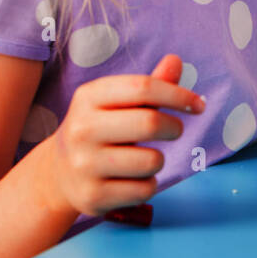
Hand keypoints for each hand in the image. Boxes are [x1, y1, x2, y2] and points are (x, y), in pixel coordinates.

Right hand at [47, 54, 202, 216]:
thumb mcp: (116, 102)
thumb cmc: (100, 128)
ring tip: (143, 158)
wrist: (57, 172)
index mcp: (88, 97)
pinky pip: (145, 190)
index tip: (199, 105)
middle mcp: (82, 129)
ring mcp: (84, 165)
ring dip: (159, 160)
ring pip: (152, 161)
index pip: (143, 88)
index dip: (178, 95)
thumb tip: (175, 61)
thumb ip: (149, 85)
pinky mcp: (93, 196)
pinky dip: (148, 184)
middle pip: (150, 123)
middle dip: (174, 127)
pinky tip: (131, 180)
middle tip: (175, 130)